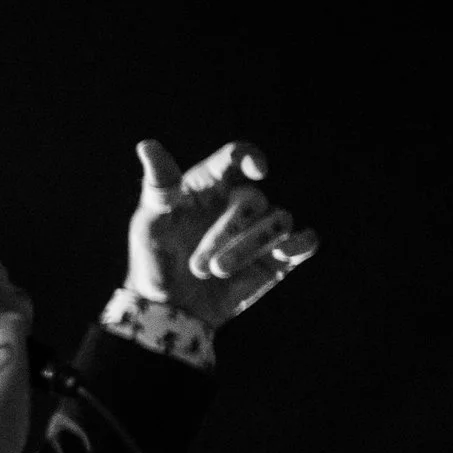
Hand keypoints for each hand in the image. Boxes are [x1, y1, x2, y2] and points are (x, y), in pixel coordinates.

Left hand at [126, 139, 317, 325]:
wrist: (170, 308)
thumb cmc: (155, 259)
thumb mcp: (149, 223)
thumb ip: (158, 186)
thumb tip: (147, 145)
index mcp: (209, 184)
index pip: (236, 157)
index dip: (250, 157)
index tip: (257, 170)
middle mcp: (239, 200)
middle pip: (253, 198)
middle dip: (227, 232)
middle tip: (198, 266)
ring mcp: (260, 228)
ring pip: (278, 220)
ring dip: (249, 247)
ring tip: (217, 271)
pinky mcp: (279, 256)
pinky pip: (305, 240)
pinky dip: (300, 244)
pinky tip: (282, 253)